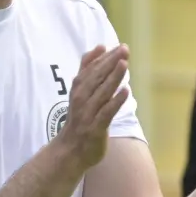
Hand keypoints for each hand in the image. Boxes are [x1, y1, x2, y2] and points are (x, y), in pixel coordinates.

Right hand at [58, 44, 130, 168]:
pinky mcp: (95, 128)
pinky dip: (115, 102)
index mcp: (78, 88)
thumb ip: (88, 69)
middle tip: (124, 50)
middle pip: (96, 78)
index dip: (104, 57)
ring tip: (124, 64)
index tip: (118, 46)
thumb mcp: (81, 91)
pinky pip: (106, 113)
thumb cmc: (80, 117)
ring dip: (113, 78)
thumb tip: (100, 47)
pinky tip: (125, 91)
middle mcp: (81, 99)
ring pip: (101, 93)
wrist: (70, 150)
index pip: (91, 69)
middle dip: (110, 63)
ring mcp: (88, 114)